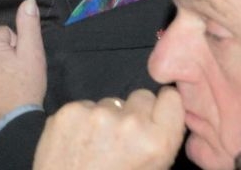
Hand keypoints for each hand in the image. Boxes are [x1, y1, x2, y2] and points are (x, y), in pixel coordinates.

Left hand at [0, 0, 46, 129]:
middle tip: (16, 74)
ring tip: (6, 85)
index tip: (21, 62)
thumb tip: (28, 1)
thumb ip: (29, 24)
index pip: (4, 34)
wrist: (15, 122)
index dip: (16, 46)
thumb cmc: (27, 85)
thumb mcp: (34, 53)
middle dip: (3, 57)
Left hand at [31, 88, 184, 169]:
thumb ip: (160, 141)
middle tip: (123, 135)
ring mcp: (97, 114)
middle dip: (135, 111)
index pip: (171, 99)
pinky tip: (77, 142)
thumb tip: (160, 117)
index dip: (162, 106)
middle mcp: (130, 123)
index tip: (155, 114)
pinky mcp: (69, 112)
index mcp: (158, 141)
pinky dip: (82, 120)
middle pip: (141, 95)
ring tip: (97, 144)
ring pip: (110, 102)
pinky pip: (84, 107)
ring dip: (107, 117)